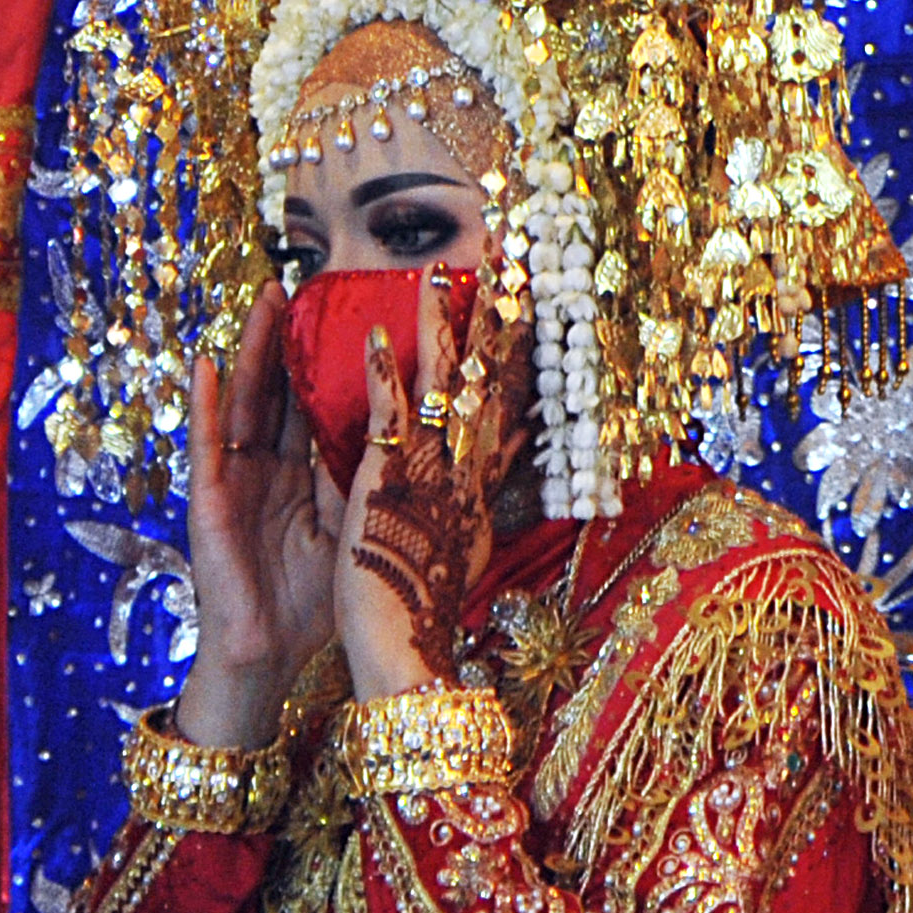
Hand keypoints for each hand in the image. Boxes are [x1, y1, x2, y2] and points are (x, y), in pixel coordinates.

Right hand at [175, 285, 335, 749]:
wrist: (269, 656)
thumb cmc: (311, 603)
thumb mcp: (349, 526)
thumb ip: (361, 477)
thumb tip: (400, 428)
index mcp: (296, 475)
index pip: (309, 404)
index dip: (319, 361)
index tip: (337, 311)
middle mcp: (263, 469)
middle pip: (276, 391)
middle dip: (283, 339)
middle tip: (296, 283)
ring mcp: (233, 480)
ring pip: (245, 402)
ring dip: (249, 351)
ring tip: (261, 301)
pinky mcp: (208, 498)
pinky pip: (207, 442)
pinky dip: (205, 402)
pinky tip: (205, 362)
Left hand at [334, 287, 503, 703]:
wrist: (404, 652)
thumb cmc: (425, 601)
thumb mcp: (470, 536)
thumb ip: (488, 487)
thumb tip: (512, 446)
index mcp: (476, 481)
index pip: (504, 399)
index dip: (516, 346)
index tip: (528, 297)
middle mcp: (462, 470)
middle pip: (487, 380)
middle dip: (497, 317)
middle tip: (511, 260)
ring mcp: (427, 473)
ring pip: (441, 387)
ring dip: (442, 327)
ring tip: (443, 273)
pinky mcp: (386, 482)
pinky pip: (389, 418)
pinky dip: (388, 375)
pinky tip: (384, 336)